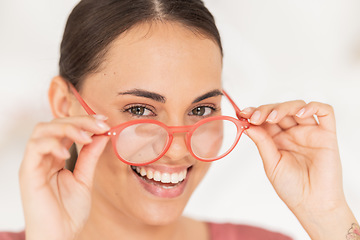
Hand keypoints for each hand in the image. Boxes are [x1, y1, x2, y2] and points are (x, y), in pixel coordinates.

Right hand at [19, 115, 109, 239]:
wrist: (59, 237)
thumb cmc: (69, 212)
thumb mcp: (85, 179)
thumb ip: (90, 156)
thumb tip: (102, 134)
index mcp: (55, 157)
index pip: (66, 129)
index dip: (84, 121)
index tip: (104, 121)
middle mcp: (43, 157)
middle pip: (55, 124)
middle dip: (79, 120)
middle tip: (100, 124)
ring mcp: (34, 163)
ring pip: (43, 130)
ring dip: (66, 128)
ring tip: (86, 137)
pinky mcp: (27, 172)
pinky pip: (34, 148)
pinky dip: (52, 144)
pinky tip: (67, 152)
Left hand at [239, 101, 356, 238]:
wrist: (313, 205)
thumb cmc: (291, 188)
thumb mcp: (271, 164)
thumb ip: (262, 142)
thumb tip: (247, 125)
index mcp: (277, 139)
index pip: (265, 119)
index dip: (254, 113)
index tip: (241, 113)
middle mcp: (292, 133)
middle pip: (279, 109)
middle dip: (265, 110)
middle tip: (254, 117)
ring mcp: (309, 132)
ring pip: (298, 107)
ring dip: (283, 107)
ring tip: (271, 118)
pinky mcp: (327, 135)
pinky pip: (325, 112)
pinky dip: (313, 106)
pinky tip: (300, 113)